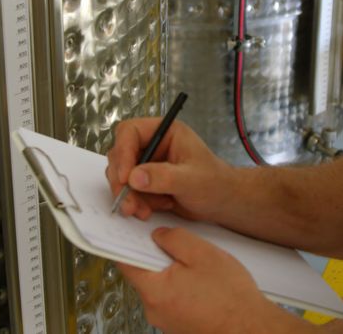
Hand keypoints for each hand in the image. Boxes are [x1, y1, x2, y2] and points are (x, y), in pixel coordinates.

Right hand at [106, 118, 234, 220]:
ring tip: (144, 211)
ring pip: (121, 175)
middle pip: (120, 154)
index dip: (123, 152)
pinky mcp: (146, 182)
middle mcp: (153, 144)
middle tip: (128, 202)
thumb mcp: (191, 180)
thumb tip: (134, 177)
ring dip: (128, 195)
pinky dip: (135, 203)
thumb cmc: (214, 184)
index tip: (126, 177)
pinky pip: (128, 190)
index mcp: (165, 131)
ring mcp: (147, 163)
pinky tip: (152, 210)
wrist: (222, 203)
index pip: (131, 132)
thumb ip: (164, 177)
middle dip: (122, 181)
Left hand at [118, 227, 304, 333]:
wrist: (252, 329)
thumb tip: (160, 235)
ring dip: (174, 274)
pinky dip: (183, 288)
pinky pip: (173, 300)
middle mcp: (155, 310)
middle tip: (179, 247)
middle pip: (144, 274)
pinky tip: (203, 285)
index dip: (127, 241)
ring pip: (161, 287)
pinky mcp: (179, 326)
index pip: (125, 261)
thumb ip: (175, 239)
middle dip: (158, 257)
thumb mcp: (203, 254)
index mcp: (155, 290)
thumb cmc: (231, 298)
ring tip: (199, 269)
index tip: (132, 230)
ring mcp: (166, 321)